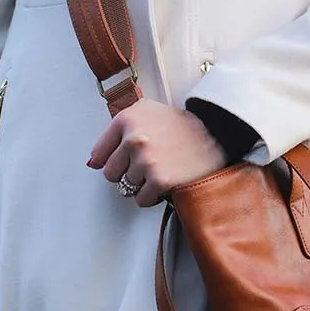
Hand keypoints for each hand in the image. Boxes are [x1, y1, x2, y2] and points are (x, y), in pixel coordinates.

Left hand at [87, 98, 225, 205]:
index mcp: (126, 119)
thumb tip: (94, 162)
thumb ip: (118, 129)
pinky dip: (150, 197)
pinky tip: (162, 186)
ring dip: (140, 185)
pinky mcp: (160, 180)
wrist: (216, 134)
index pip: (99, 154)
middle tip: (145, 167)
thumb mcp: (147, 111)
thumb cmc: (180, 125)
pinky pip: (141, 199)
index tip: (127, 160)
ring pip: (125, 188)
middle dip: (126, 173)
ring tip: (157, 174)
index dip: (114, 160)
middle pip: (111, 173)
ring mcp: (146, 161)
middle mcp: (134, 139)